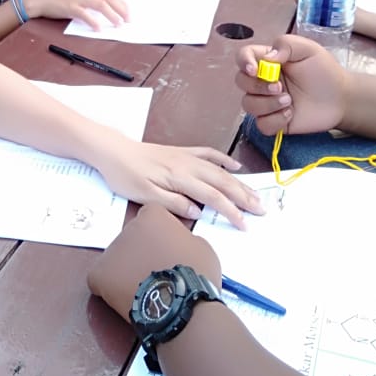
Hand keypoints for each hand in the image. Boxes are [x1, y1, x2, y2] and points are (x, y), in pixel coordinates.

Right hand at [25, 0, 127, 28]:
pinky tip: (98, 29)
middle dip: (121, 9)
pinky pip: (85, 15)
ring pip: (101, 5)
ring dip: (112, 15)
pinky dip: (94, 22)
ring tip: (118, 24)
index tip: (128, 11)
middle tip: (128, 19)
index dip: (121, 2)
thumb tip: (105, 5)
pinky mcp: (70, 7)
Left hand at [87, 204, 221, 320]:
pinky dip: (109, 287)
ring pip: (117, 258)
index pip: (150, 218)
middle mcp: (129, 226)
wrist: (183, 304)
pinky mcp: (99, 273)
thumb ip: (184, 238)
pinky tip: (125, 296)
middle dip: (141, 252)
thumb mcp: (201, 245)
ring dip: (126, 269)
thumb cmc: (197, 274)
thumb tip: (177, 246)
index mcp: (153, 215)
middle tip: (155, 272)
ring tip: (143, 289)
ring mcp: (112, 250)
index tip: (166, 251)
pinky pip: (100, 278)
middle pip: (132, 237)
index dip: (158, 236)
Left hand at [98, 138, 263, 229]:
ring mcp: (186, 157)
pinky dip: (224, 160)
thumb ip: (173, 203)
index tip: (245, 224)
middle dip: (244, 197)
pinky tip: (236, 166)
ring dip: (239, 182)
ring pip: (219, 170)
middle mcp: (188, 165)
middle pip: (222, 182)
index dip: (231, 211)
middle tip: (262, 210)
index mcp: (179, 178)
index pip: (213, 197)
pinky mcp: (182, 152)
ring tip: (255, 194)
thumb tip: (198, 211)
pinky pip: (209, 154)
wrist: (113, 151)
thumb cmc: (126, 176)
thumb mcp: (145, 195)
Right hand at [234, 35, 348, 136]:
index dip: (243, 62)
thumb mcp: (307, 49)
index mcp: (267, 60)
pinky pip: (261, 125)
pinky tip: (290, 114)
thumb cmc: (323, 70)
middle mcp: (263, 80)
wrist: (340, 97)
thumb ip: (286, 45)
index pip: (243, 57)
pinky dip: (274, 121)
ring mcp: (267, 102)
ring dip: (267, 104)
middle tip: (280, 87)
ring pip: (248, 105)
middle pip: (241, 82)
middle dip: (257, 86)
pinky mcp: (274, 121)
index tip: (255, 70)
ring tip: (289, 102)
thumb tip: (268, 58)